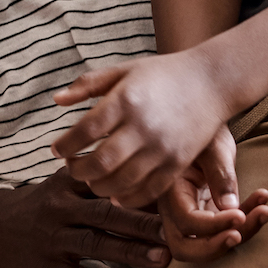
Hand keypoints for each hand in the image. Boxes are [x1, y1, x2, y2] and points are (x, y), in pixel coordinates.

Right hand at [0, 166, 166, 267]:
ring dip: (132, 253)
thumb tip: (146, 178)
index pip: (105, 182)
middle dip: (142, 222)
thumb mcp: (58, 184)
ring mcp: (52, 240)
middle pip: (106, 214)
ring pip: (96, 245)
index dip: (137, 188)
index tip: (170, 195)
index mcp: (65, 184)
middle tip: (175, 230)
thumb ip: (94, 181)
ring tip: (163, 260)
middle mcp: (59, 210)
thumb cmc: (35, 206)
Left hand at [51, 52, 232, 209]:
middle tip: (71, 168)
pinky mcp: (178, 163)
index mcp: (126, 99)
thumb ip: (88, 84)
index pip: (85, 130)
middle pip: (101, 161)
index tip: (56, 149)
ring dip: (99, 186)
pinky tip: (116, 194)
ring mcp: (162, 147)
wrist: (211, 81)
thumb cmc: (162, 73)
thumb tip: (57, 100)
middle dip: (78, 170)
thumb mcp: (123, 70)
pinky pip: (149, 191)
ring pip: (122, 181)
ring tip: (91, 180)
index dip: (66, 144)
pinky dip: (128, 198)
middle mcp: (143, 126)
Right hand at [159, 128, 267, 263]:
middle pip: (184, 247)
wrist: (203, 115)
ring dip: (238, 235)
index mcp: (169, 188)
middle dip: (215, 248)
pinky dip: (246, 222)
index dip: (213, 225)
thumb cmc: (203, 123)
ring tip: (265, 212)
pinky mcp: (207, 210)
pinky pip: (224, 228)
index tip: (240, 214)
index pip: (186, 222)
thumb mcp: (213, 144)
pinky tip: (263, 202)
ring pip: (206, 243)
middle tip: (240, 234)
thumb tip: (230, 209)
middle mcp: (174, 205)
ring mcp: (190, 211)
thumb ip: (220, 175)